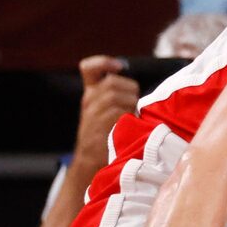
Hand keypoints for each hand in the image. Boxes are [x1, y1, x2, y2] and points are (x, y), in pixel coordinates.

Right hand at [74, 55, 140, 169]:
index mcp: (91, 94)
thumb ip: (117, 97)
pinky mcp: (96, 129)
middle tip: (133, 105)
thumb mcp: (108, 111)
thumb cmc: (106, 135)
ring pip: (114, 97)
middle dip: (129, 90)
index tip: (119, 66)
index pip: (88, 68)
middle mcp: (89, 101)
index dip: (103, 62)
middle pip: (111, 82)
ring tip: (132, 117)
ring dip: (130, 105)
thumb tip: (137, 89)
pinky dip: (127, 118)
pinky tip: (129, 126)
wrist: (90, 163)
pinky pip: (116, 114)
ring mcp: (91, 115)